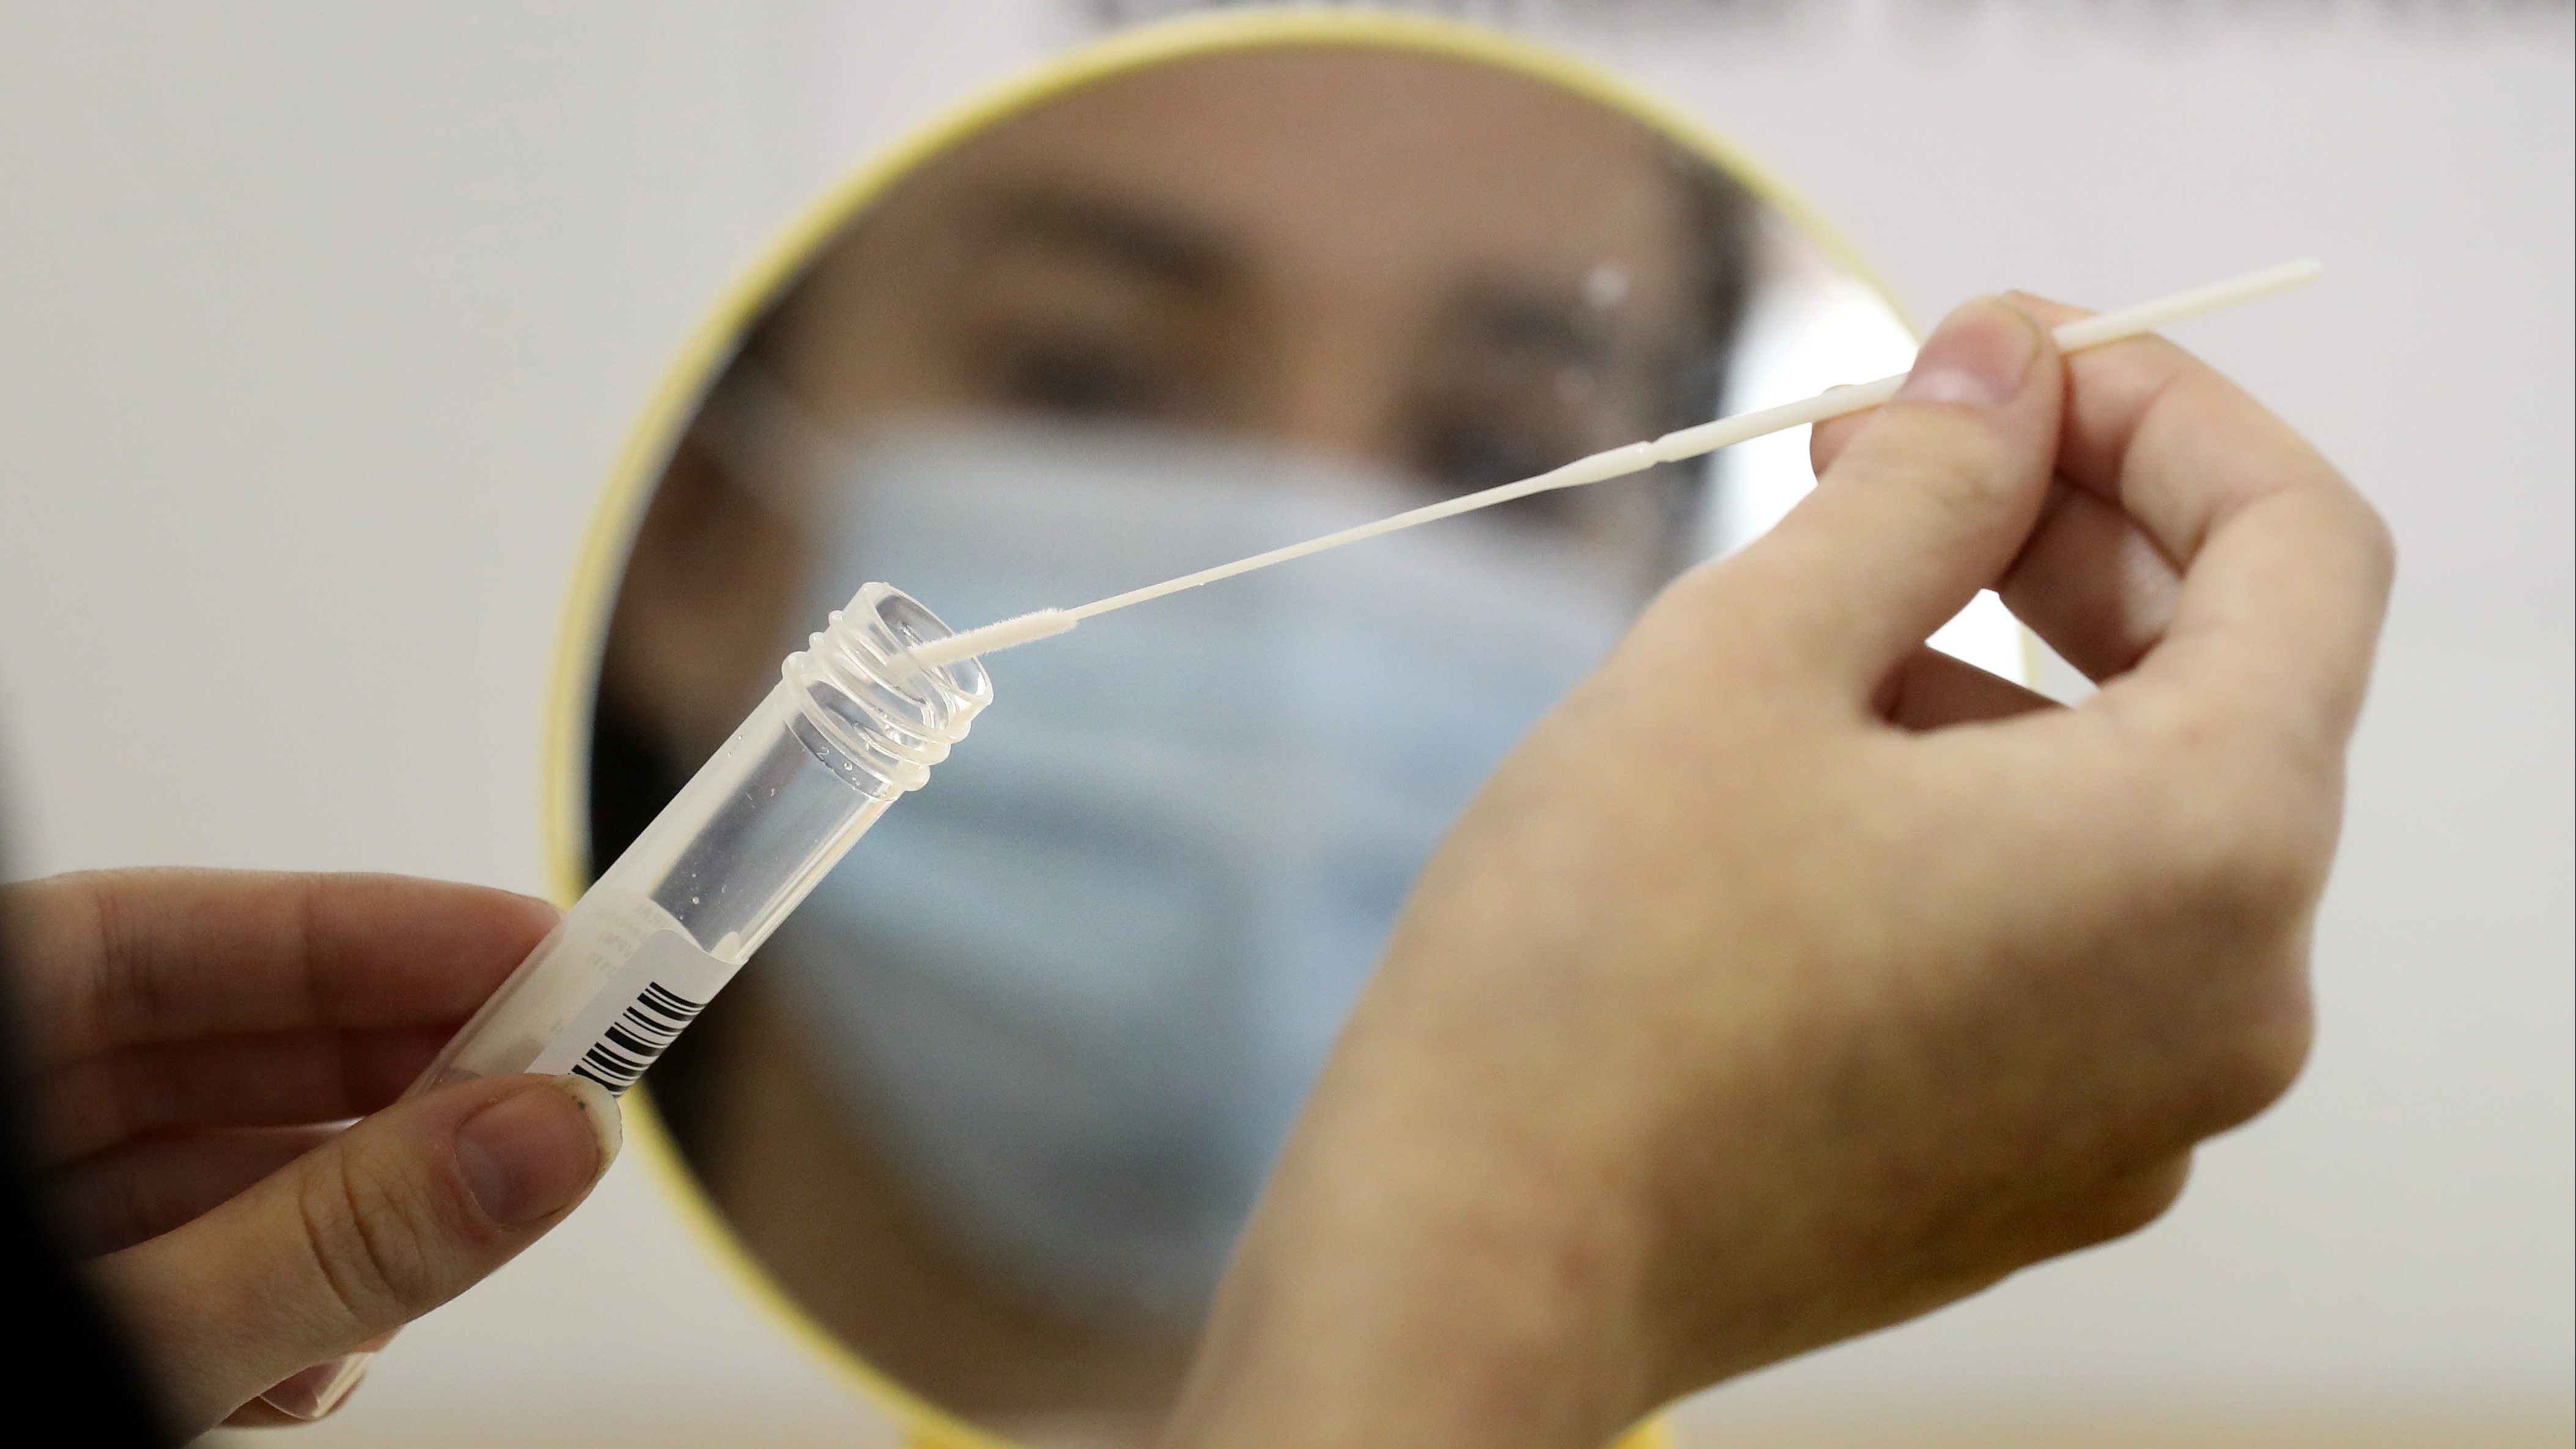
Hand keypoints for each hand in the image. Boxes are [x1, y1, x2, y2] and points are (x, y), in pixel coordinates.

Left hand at [2, 869, 620, 1435]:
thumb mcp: (129, 1336)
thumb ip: (326, 1245)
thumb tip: (539, 1139)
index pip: (184, 938)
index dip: (374, 932)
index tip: (538, 944)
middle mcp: (3, 1118)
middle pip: (231, 1053)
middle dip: (399, 1090)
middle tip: (554, 1095)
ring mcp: (38, 1217)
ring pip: (234, 1175)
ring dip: (355, 1231)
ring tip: (417, 1285)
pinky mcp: (91, 1304)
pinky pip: (207, 1274)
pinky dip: (286, 1314)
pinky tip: (311, 1367)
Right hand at [1165, 298, 2392, 1445]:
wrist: (1481, 1259)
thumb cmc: (1596, 966)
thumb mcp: (1751, 654)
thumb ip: (1926, 484)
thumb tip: (2010, 365)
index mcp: (2202, 851)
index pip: (2302, 550)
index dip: (2163, 412)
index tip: (2011, 353)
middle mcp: (2230, 999)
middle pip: (2230, 682)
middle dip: (2065, 533)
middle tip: (1887, 445)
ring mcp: (2148, 1107)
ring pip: (2135, 814)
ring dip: (2003, 675)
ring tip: (1805, 627)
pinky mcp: (2048, 1166)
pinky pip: (2075, 939)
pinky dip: (1984, 822)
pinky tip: (1813, 788)